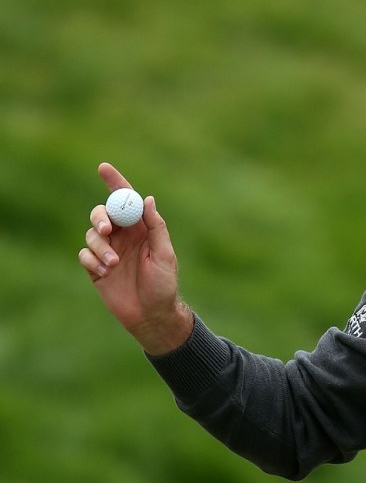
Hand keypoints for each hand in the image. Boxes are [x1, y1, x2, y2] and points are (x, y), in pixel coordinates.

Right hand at [79, 163, 192, 355]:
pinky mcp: (96, 268)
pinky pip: (84, 254)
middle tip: (106, 229)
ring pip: (91, 234)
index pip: (127, 200)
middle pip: (102, 213)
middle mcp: (123, 236)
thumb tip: (147, 199)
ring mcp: (108, 251)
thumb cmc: (164, 285)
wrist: (151, 315)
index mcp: (141, 229)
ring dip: (99, 247)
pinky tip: (105, 273)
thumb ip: (155, 226)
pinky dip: (92, 261)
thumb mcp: (164, 254)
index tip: (103, 167)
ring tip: (113, 265)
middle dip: (100, 217)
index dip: (115, 182)